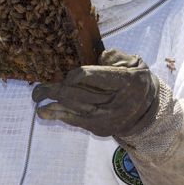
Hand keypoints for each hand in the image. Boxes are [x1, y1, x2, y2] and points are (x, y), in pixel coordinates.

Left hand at [32, 49, 159, 137]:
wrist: (147, 109)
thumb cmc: (134, 79)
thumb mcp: (132, 61)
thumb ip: (114, 56)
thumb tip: (96, 59)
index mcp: (126, 81)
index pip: (96, 77)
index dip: (78, 75)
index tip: (68, 73)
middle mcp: (116, 102)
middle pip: (80, 93)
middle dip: (57, 88)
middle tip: (40, 84)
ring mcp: (107, 118)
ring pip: (73, 108)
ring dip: (52, 101)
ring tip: (36, 96)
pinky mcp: (99, 128)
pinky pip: (74, 120)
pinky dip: (57, 115)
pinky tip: (43, 111)